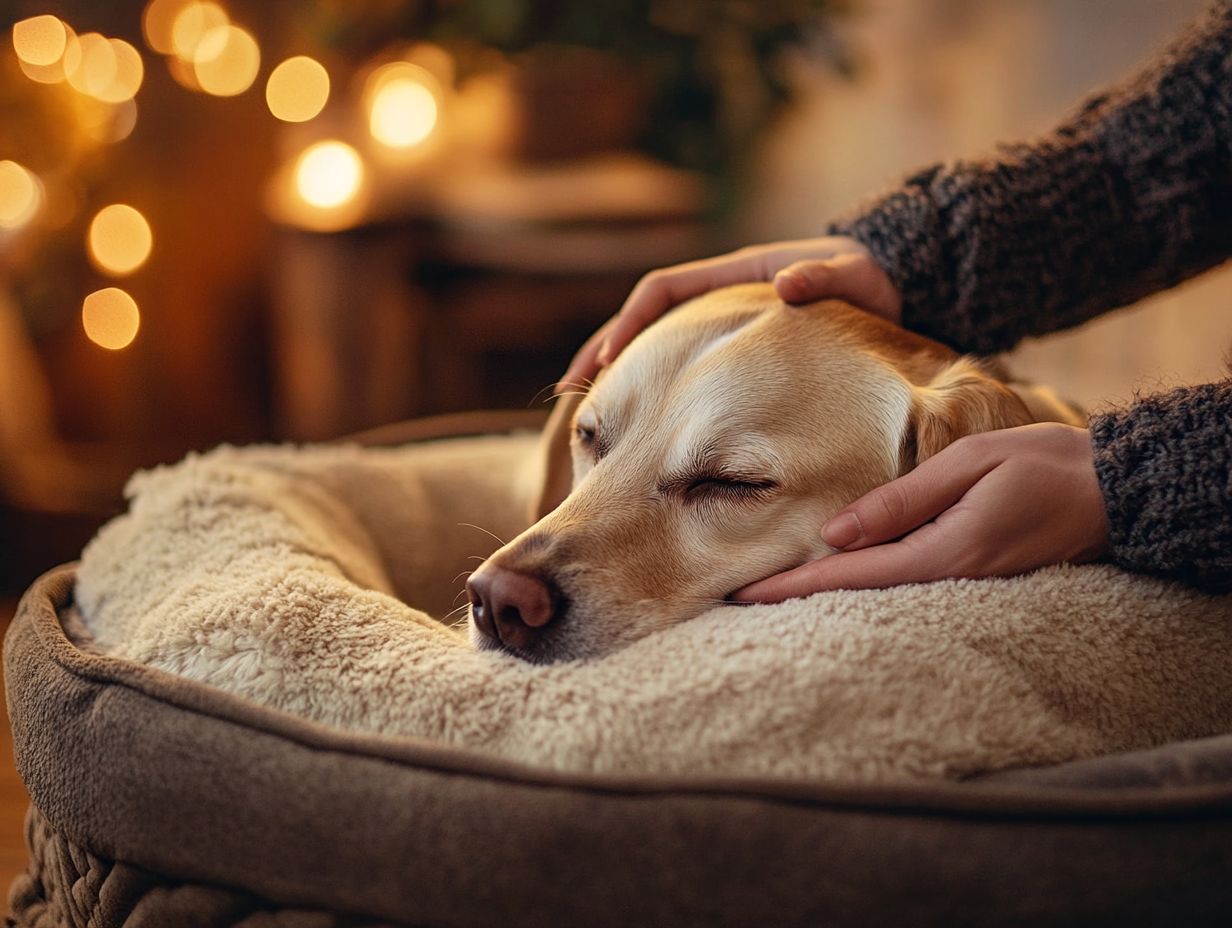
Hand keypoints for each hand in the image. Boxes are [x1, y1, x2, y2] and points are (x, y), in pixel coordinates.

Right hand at [558, 236, 901, 390]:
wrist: (890, 288)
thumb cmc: (867, 281)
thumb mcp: (851, 275)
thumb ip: (823, 276)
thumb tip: (787, 285)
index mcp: (733, 274)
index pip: (661, 291)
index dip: (631, 322)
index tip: (612, 359)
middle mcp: (717, 297)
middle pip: (642, 324)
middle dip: (604, 354)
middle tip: (573, 393)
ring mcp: (721, 327)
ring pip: (654, 350)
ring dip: (620, 379)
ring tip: (592, 420)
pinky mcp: (732, 355)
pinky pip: (681, 372)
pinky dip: (656, 396)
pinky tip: (644, 431)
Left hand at [734, 424, 1110, 601]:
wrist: (1115, 492)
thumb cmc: (1044, 465)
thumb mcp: (970, 463)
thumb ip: (901, 500)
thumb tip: (835, 532)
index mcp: (945, 553)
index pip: (849, 576)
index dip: (792, 586)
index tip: (743, 595)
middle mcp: (949, 580)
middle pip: (855, 597)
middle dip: (796, 600)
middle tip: (736, 601)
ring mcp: (963, 585)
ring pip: (877, 596)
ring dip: (824, 596)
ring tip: (770, 594)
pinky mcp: (972, 578)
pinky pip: (904, 587)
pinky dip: (861, 586)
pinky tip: (834, 580)